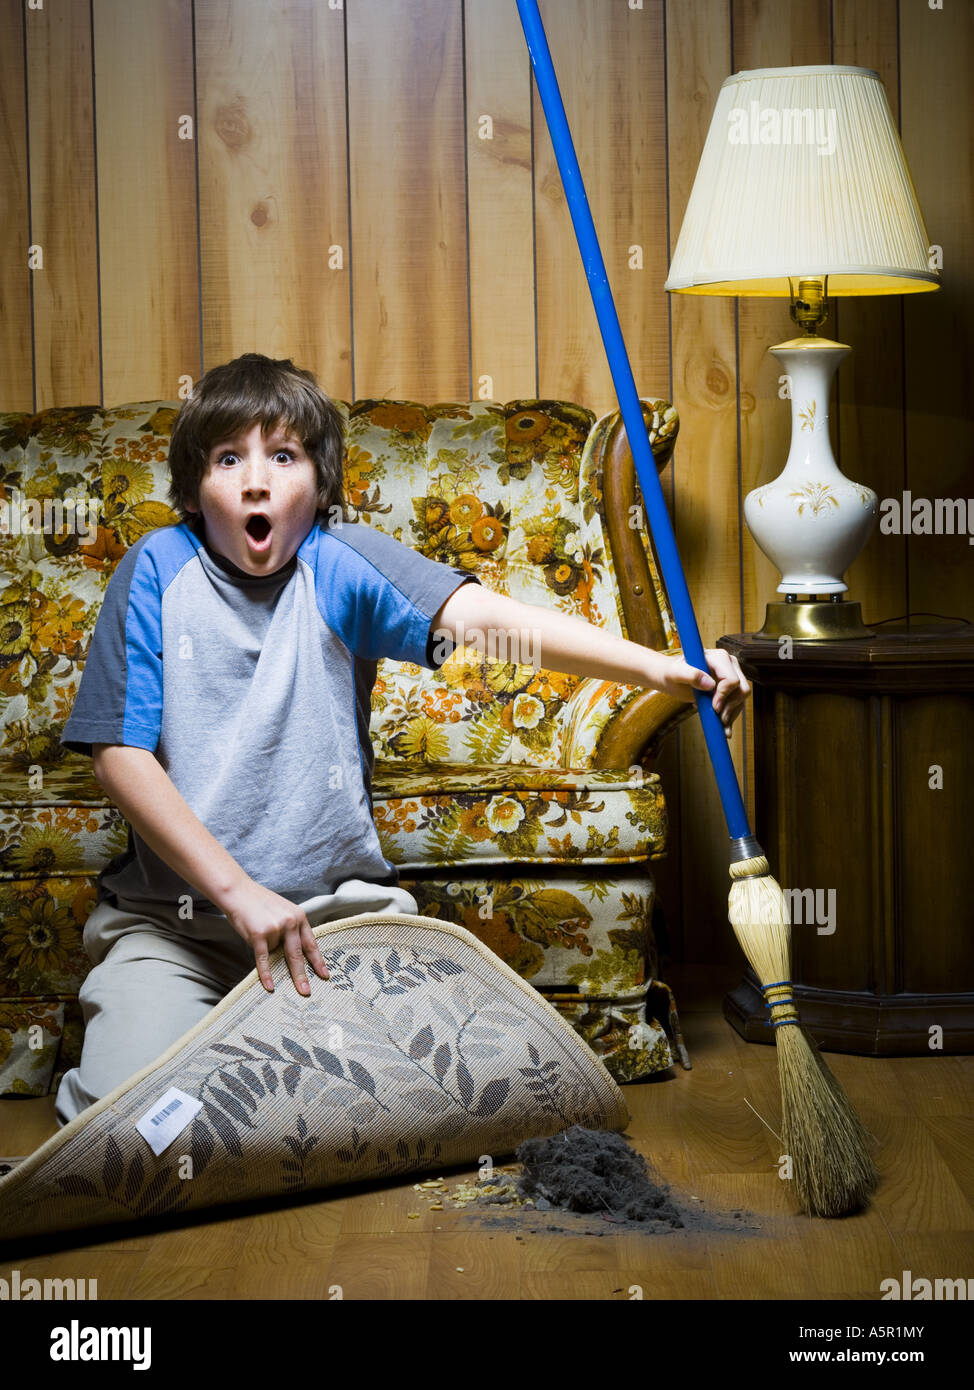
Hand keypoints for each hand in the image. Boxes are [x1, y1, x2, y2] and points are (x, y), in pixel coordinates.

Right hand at [220, 878, 329, 994]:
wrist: (238, 892)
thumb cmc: (259, 903)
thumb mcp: (283, 911)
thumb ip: (291, 930)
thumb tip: (295, 954)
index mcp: (299, 917)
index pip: (311, 943)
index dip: (318, 961)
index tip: (324, 975)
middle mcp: (290, 922)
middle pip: (298, 955)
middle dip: (302, 975)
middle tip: (307, 992)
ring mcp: (275, 929)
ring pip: (274, 953)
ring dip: (267, 951)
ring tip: (264, 953)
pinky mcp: (259, 935)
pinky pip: (264, 959)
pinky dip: (266, 974)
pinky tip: (269, 986)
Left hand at [647, 648, 750, 735]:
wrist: (672, 678)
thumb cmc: (672, 673)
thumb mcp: (676, 673)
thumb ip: (690, 675)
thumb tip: (710, 684)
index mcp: (719, 658)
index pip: (732, 679)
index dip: (724, 695)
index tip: (714, 706)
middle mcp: (729, 665)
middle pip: (742, 689)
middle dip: (731, 706)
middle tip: (716, 716)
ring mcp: (731, 676)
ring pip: (742, 698)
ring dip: (732, 713)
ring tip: (718, 722)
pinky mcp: (730, 688)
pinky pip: (737, 704)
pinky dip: (731, 716)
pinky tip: (723, 727)